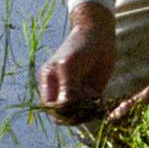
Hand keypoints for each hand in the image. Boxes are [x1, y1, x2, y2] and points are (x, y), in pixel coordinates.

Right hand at [39, 3, 115, 124]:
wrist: (99, 33)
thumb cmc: (80, 46)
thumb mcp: (68, 66)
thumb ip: (65, 88)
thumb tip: (64, 110)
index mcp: (49, 81)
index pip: (49, 106)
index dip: (59, 111)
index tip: (72, 105)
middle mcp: (61, 89)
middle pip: (63, 114)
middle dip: (74, 113)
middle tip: (85, 100)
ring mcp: (76, 92)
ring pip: (78, 114)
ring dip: (86, 111)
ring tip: (92, 94)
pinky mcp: (91, 93)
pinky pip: (91, 108)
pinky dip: (95, 107)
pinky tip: (98, 93)